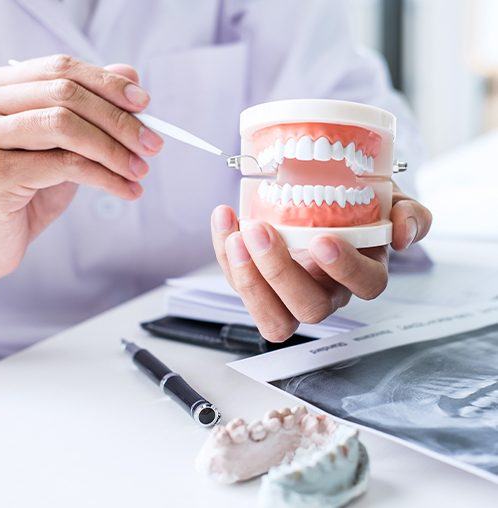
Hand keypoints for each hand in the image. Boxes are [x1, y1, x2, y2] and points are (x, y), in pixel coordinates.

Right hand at [0, 55, 162, 304]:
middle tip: (153, 143)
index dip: (107, 83)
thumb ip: (86, 113)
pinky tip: (126, 190)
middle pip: (64, 93)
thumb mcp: (57, 149)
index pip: (59, 69)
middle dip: (118, 119)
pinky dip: (105, 178)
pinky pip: (64, 165)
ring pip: (65, 125)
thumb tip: (131, 76)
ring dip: (114, 149)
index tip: (145, 104)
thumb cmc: (17, 195)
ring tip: (140, 170)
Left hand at [211, 185, 431, 341]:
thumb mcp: (388, 198)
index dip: (344, 269)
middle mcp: (328, 292)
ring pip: (272, 317)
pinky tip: (224, 219)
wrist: (322, 194)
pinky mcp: (259, 287)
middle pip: (309, 308)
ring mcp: (290, 296)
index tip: (321, 239)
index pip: (366, 286)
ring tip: (235, 234)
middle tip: (260, 231)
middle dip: (280, 273)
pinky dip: (225, 256)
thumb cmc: (357, 203)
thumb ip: (408, 212)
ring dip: (248, 280)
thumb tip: (403, 233)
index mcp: (363, 272)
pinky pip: (241, 286)